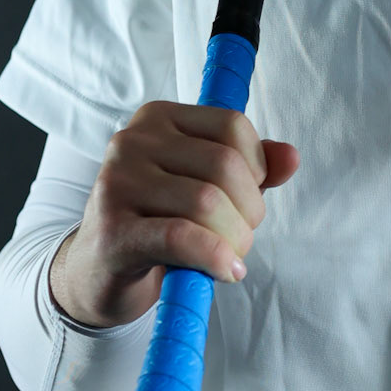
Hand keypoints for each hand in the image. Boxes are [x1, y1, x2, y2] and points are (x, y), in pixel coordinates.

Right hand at [48, 102, 299, 327]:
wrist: (99, 271)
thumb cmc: (160, 220)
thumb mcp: (207, 185)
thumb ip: (252, 168)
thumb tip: (291, 157)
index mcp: (157, 119)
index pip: (232, 125)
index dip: (257, 166)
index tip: (245, 196)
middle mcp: (131, 142)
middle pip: (224, 166)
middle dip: (249, 210)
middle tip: (240, 237)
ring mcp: (116, 184)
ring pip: (207, 203)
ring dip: (235, 239)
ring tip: (230, 256)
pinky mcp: (113, 232)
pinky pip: (182, 238)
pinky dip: (215, 257)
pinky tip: (226, 271)